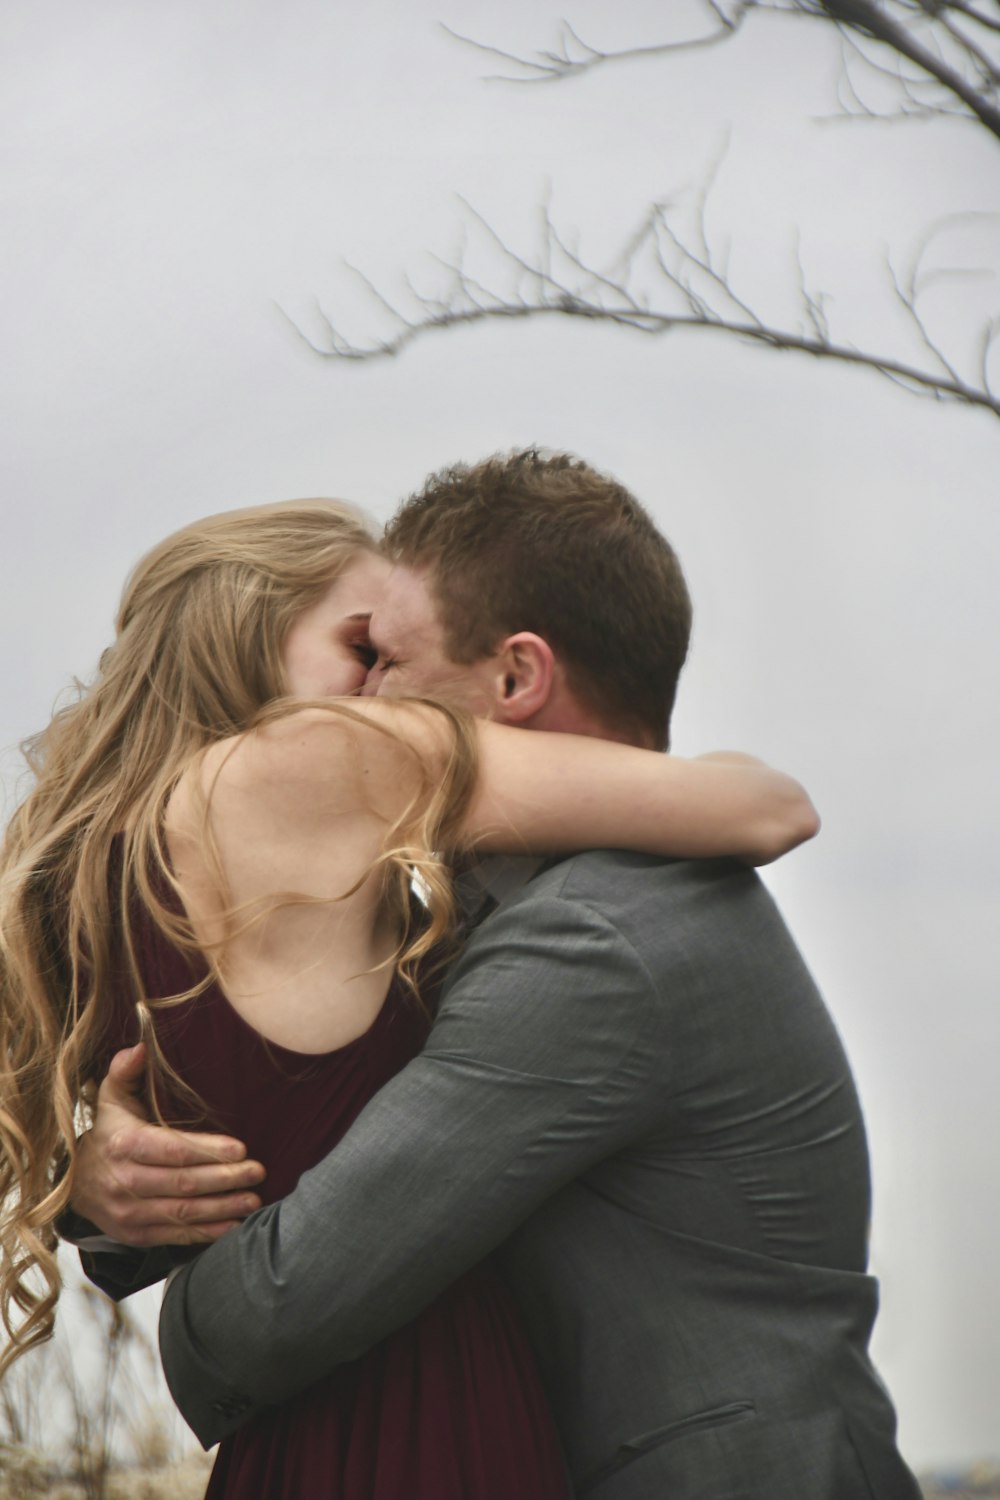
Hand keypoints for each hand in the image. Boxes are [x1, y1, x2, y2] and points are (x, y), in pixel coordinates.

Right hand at [71, 1044, 265, 1246]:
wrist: (73, 1185)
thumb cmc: (108, 1133)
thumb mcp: (111, 1099)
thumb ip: (124, 1071)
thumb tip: (139, 1047)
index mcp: (122, 1145)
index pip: (171, 1150)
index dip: (207, 1151)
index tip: (241, 1148)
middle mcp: (124, 1182)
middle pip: (182, 1183)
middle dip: (225, 1178)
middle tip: (258, 1171)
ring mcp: (128, 1213)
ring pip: (183, 1212)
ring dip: (223, 1207)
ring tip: (254, 1197)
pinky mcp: (136, 1235)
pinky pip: (176, 1236)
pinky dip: (207, 1232)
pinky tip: (235, 1224)